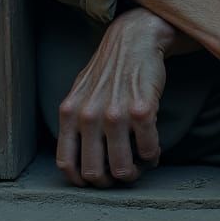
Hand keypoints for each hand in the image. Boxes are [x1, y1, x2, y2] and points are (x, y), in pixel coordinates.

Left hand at [56, 7, 174, 187]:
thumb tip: (75, 162)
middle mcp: (89, 115)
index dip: (82, 180)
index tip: (96, 179)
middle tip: (122, 172)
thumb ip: (74, 123)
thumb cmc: (108, 69)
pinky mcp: (142, 111)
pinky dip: (152, 156)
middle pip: (95, 173)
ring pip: (122, 169)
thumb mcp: (80, 92)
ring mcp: (116, 114)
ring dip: (134, 172)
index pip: (67, 163)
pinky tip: (152, 148)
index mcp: (70, 113)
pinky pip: (148, 151)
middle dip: (110, 181)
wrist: (135, 39)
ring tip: (140, 162)